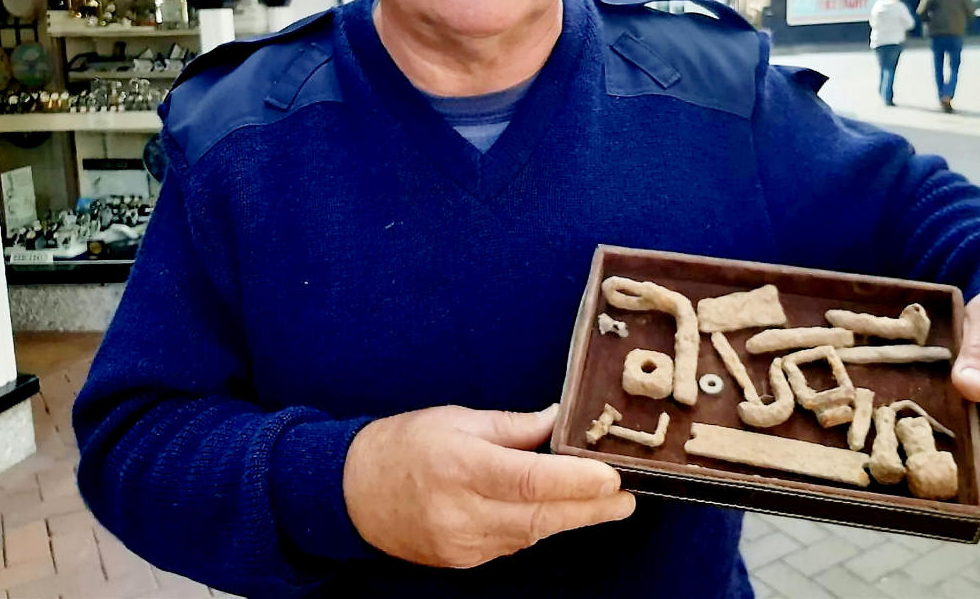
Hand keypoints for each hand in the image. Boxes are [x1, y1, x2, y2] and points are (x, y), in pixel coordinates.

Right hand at [343, 404, 634, 567]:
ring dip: (570, 518)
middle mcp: (461, 510)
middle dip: (590, 509)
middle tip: (627, 498)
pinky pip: (513, 544)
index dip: (574, 481)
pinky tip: (555, 511)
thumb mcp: (458, 418)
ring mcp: (462, 542)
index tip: (610, 475)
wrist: (352, 493)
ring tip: (606, 502)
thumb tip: (560, 418)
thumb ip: (513, 425)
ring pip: (530, 534)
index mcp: (460, 465)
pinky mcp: (462, 561)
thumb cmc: (405, 445)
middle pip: (538, 517)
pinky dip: (537, 527)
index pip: (528, 480)